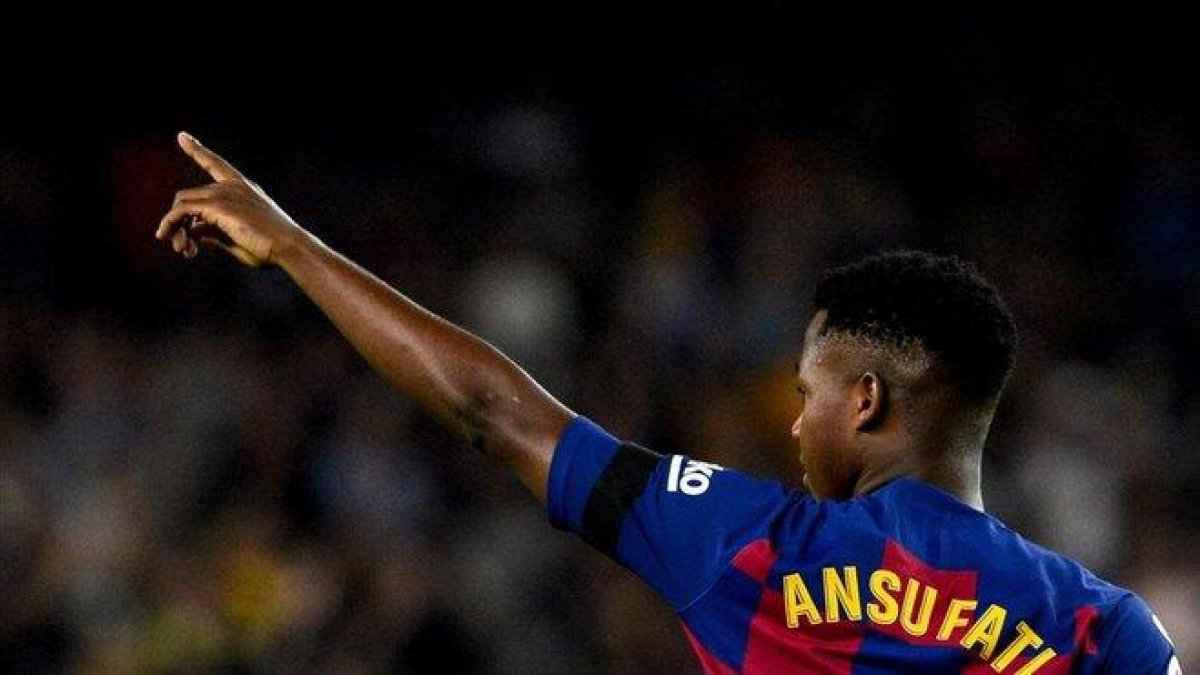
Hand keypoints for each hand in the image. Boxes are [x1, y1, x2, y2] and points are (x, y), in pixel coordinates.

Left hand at [156, 132, 303, 266]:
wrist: (289, 246)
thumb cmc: (271, 247)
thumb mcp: (238, 237)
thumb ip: (215, 232)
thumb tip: (193, 233)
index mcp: (243, 188)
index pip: (216, 164)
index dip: (197, 150)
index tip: (183, 136)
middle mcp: (232, 186)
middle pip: (189, 196)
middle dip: (179, 222)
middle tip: (184, 248)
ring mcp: (224, 193)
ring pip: (181, 202)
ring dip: (174, 227)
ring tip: (183, 250)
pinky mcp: (217, 204)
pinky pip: (180, 211)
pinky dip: (172, 225)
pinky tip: (178, 243)